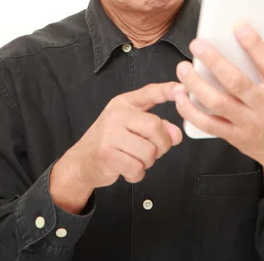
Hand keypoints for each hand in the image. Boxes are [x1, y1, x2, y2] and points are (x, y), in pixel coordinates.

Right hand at [61, 82, 184, 194]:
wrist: (81, 161)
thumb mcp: (132, 127)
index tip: (182, 89)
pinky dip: (136, 174)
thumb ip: (156, 127)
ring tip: (134, 158)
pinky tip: (127, 168)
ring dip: (147, 162)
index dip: (167, 91)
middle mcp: (117, 114)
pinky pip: (137, 168)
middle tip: (153, 150)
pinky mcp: (106, 153)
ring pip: (149, 151)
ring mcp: (110, 133)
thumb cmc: (111, 141)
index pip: (149, 92)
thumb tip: (176, 135)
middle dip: (162, 144)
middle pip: (155, 127)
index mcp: (125, 103)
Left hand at [175, 25, 263, 202]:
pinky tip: (180, 96)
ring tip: (183, 67)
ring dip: (196, 84)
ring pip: (218, 104)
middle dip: (214, 62)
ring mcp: (249, 125)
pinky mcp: (235, 137)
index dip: (254, 45)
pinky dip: (191, 112)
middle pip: (237, 83)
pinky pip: (209, 125)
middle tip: (197, 44)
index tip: (239, 27)